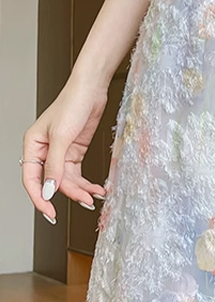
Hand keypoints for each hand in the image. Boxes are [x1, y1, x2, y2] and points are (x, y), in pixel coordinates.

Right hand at [22, 83, 108, 223]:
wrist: (92, 89)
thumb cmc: (72, 103)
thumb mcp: (62, 137)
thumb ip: (55, 166)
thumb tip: (49, 189)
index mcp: (33, 146)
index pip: (31, 179)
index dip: (39, 197)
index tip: (50, 212)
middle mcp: (44, 151)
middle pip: (51, 182)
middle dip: (68, 194)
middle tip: (83, 203)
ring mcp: (60, 153)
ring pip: (66, 181)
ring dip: (80, 190)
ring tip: (93, 196)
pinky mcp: (74, 152)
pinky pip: (77, 175)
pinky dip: (86, 183)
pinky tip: (96, 189)